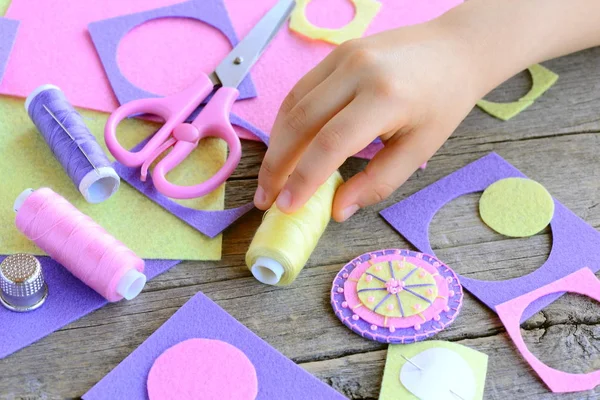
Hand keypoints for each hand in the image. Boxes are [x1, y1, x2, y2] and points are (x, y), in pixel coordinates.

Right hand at [254, 20, 485, 220]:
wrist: (456, 49)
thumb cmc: (443, 102)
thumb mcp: (419, 150)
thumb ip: (377, 182)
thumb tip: (337, 210)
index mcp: (385, 97)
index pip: (330, 143)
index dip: (303, 178)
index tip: (286, 206)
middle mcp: (358, 71)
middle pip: (300, 122)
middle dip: (277, 165)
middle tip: (266, 197)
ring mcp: (343, 56)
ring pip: (293, 105)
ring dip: (276, 144)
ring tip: (271, 177)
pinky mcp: (336, 53)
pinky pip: (301, 90)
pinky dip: (287, 121)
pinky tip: (284, 145)